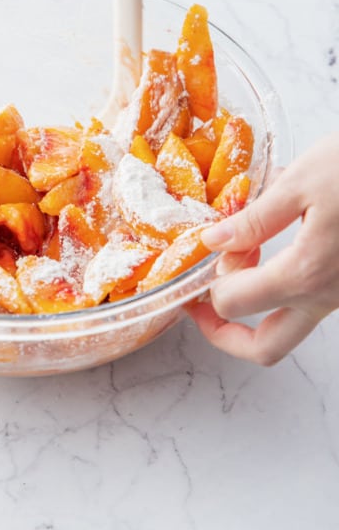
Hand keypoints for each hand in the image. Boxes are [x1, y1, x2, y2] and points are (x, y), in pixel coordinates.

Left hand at [190, 134, 338, 364]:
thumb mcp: (302, 181)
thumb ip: (253, 220)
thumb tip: (213, 243)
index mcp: (305, 273)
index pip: (232, 304)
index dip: (209, 282)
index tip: (208, 252)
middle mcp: (326, 298)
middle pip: (264, 348)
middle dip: (224, 334)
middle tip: (202, 303)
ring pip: (289, 330)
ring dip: (255, 311)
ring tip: (243, 260)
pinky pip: (310, 306)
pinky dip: (283, 292)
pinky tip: (276, 249)